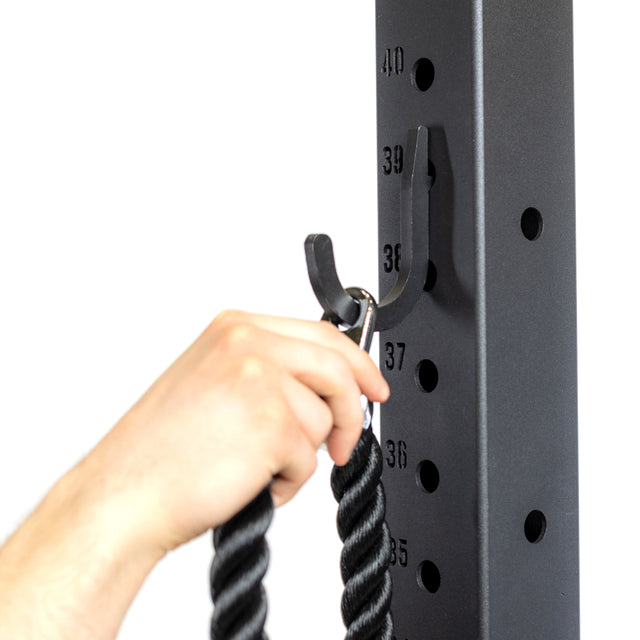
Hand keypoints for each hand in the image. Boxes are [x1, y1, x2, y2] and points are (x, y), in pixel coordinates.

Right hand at [74, 309, 389, 556]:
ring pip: (323, 419)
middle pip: (337, 370)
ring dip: (301, 454)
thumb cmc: (162, 448)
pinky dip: (289, 481)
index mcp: (236, 328)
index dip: (356, 364)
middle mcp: (248, 344)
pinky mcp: (271, 424)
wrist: (124, 494)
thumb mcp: (213, 380)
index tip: (372, 386)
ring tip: (255, 465)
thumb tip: (322, 383)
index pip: (322, 335)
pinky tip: (248, 480)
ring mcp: (260, 380)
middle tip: (343, 442)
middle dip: (350, 411)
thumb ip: (268, 368)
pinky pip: (309, 459)